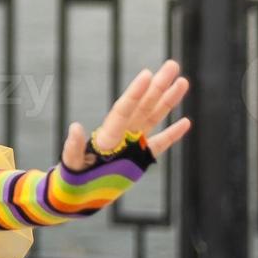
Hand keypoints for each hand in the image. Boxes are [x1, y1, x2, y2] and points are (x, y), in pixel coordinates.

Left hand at [61, 59, 190, 168]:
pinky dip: (172, 133)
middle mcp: (123, 133)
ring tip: (182, 81)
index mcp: (108, 134)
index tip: (148, 74)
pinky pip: (159, 143)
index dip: (136, 92)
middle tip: (173, 65)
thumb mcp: (72, 162)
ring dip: (168, 100)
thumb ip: (74, 146)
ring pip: (154, 117)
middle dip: (158, 86)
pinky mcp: (141, 158)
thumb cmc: (73, 176)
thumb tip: (75, 126)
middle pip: (143, 105)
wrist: (79, 192)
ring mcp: (133, 144)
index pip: (125, 108)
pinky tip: (186, 121)